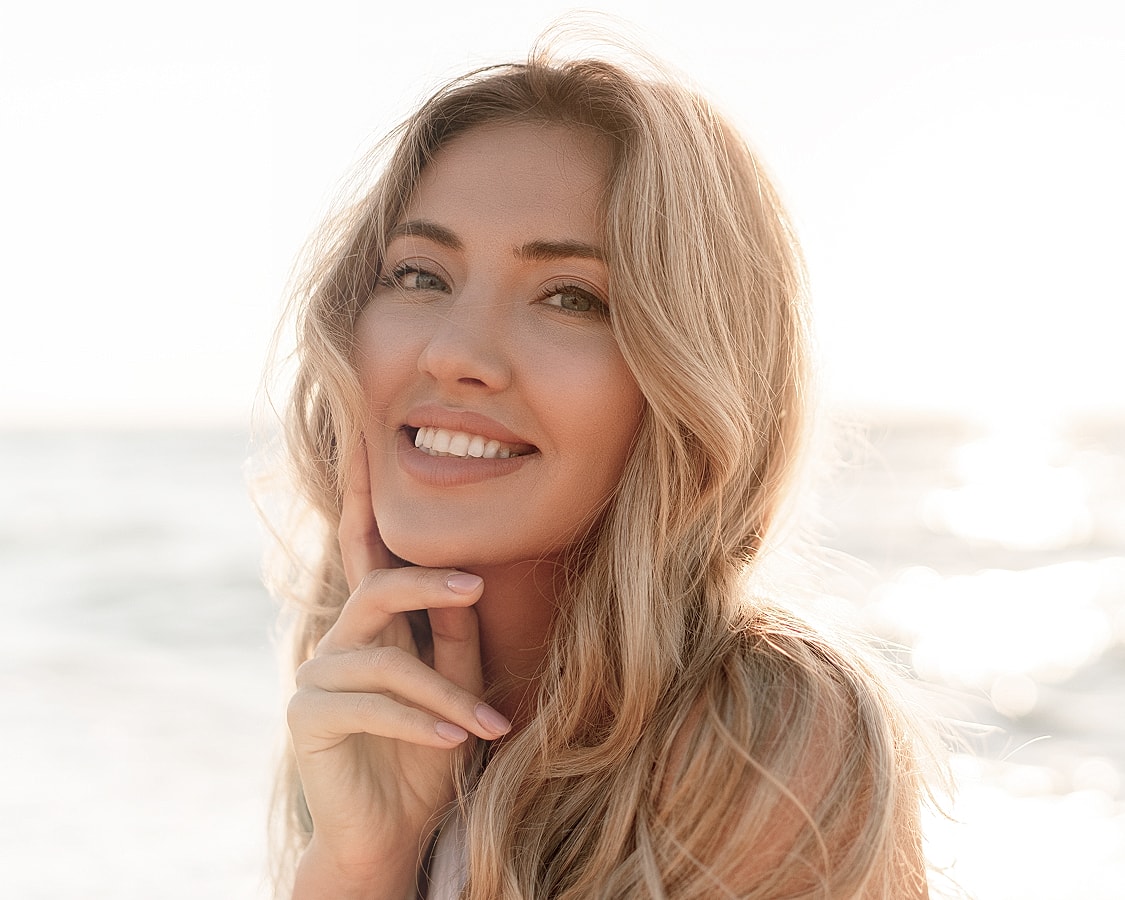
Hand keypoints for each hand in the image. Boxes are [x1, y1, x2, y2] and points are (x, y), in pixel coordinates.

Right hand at [286, 443, 510, 896]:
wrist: (395, 831)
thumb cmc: (430, 754)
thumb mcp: (457, 689)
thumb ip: (455, 637)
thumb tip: (464, 581)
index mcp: (375, 625)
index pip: (365, 549)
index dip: (360, 494)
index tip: (362, 435)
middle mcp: (340, 640)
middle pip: (377, 587)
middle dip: (426, 582)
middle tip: (474, 583)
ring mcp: (317, 676)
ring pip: (388, 661)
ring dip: (445, 693)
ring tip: (488, 725)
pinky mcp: (306, 716)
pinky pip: (373, 705)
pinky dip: (420, 721)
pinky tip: (453, 742)